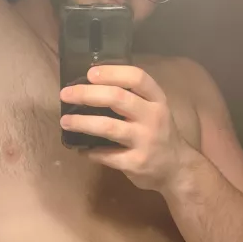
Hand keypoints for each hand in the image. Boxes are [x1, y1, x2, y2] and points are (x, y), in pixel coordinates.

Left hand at [60, 65, 187, 192]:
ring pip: (108, 127)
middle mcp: (153, 117)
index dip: (111, 72)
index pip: (137, 77)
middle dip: (87, 94)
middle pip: (117, 98)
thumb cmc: (159, 134)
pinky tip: (81, 149)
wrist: (176, 169)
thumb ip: (133, 97)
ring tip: (65, 121)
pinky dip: (90, 152)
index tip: (90, 73)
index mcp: (157, 100)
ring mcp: (145, 141)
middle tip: (66, 94)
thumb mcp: (155, 110)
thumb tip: (92, 85)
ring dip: (82, 123)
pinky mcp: (136, 163)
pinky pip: (106, 155)